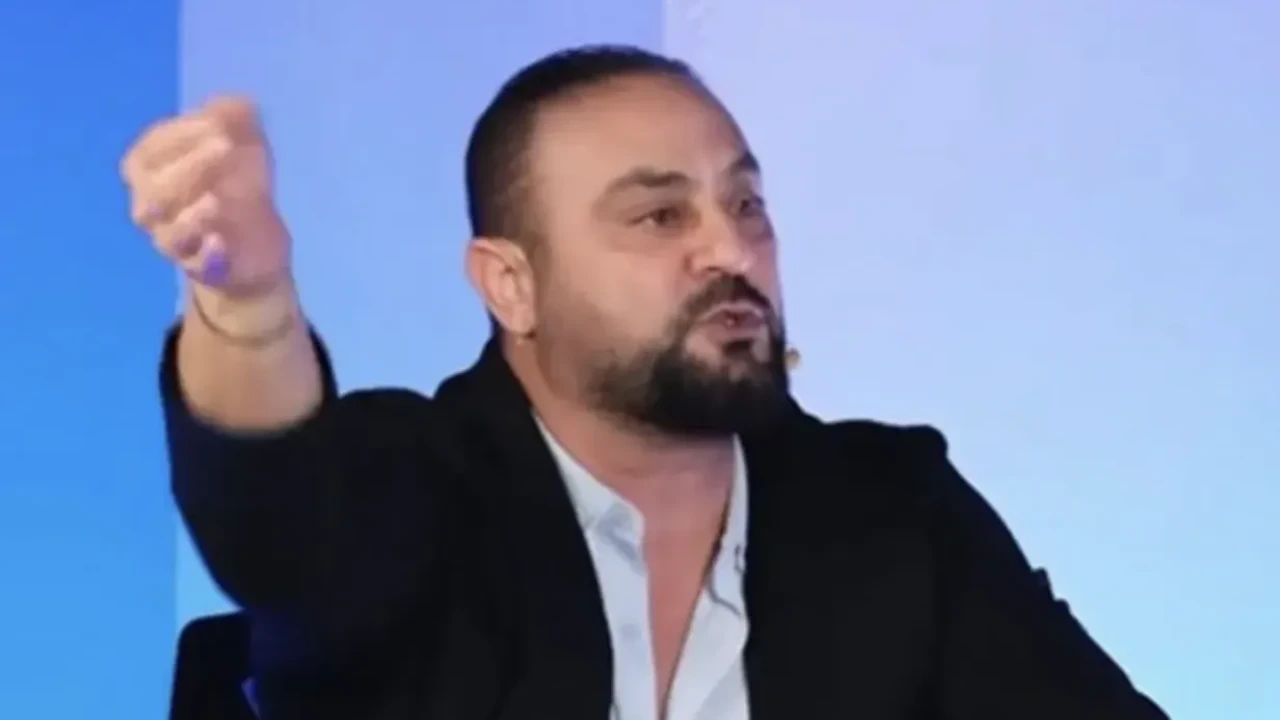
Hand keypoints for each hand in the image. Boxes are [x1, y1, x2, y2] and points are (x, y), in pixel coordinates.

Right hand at [121, 96, 290, 298]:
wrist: (255, 245)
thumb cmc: (236, 184)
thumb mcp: (242, 144)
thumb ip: (236, 118)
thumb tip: (240, 103)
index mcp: (151, 171)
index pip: (149, 152)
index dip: (179, 134)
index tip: (216, 121)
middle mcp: (152, 207)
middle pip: (155, 191)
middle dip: (189, 165)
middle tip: (224, 146)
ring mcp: (175, 241)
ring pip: (168, 233)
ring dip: (191, 216)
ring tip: (216, 200)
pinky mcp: (204, 268)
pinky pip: (196, 265)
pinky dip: (206, 254)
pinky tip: (220, 242)